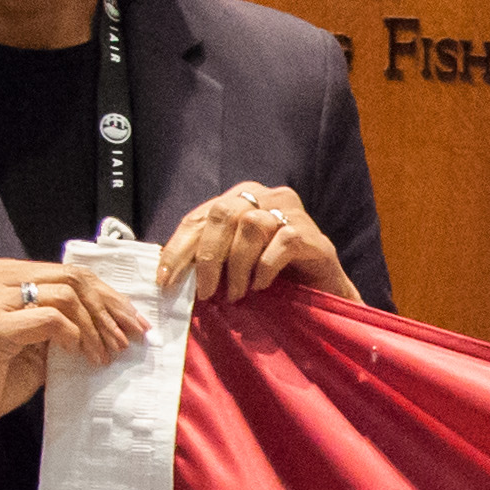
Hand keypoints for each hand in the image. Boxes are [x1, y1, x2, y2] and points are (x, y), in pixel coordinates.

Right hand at [0, 258, 147, 489]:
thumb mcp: (34, 342)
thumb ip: (61, 322)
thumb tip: (114, 320)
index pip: (67, 273)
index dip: (108, 296)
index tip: (134, 322)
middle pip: (71, 279)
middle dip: (109, 309)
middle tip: (131, 337)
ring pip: (65, 296)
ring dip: (96, 327)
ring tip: (108, 354)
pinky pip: (50, 319)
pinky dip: (74, 336)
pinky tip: (82, 356)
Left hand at [158, 179, 358, 304]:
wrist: (324, 293)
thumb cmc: (277, 277)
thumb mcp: (236, 261)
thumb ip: (210, 254)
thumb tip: (168, 271)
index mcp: (243, 197)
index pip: (202, 215)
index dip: (179, 247)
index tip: (165, 278)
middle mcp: (268, 196)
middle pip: (225, 214)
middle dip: (208, 256)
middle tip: (205, 291)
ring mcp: (293, 213)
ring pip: (251, 226)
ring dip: (238, 266)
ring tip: (236, 294)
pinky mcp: (312, 235)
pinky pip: (282, 243)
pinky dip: (265, 268)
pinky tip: (261, 286)